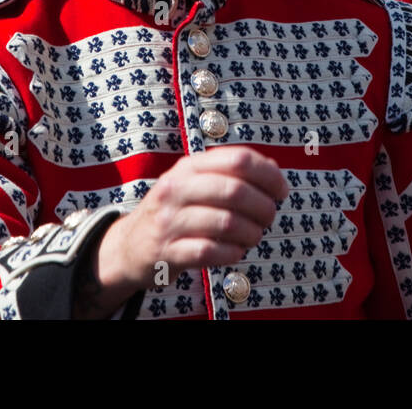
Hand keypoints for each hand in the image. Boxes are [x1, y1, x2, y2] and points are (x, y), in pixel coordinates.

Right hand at [92, 147, 287, 306]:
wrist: (130, 245)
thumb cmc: (177, 210)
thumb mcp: (196, 182)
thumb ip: (231, 172)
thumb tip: (273, 169)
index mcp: (189, 166)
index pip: (238, 159)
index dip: (268, 175)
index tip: (281, 191)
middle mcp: (177, 189)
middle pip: (235, 191)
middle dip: (263, 207)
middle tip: (269, 218)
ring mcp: (170, 221)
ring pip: (227, 223)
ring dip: (251, 233)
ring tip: (253, 236)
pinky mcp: (167, 251)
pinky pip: (210, 251)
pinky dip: (232, 253)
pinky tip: (235, 251)